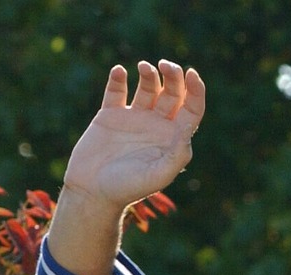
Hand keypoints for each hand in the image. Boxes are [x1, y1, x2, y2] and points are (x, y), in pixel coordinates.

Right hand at [62, 59, 205, 215]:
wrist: (94, 192)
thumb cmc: (129, 188)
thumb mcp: (159, 174)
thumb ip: (176, 154)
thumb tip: (187, 130)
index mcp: (173, 138)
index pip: (192, 109)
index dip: (196, 91)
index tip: (192, 74)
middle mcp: (157, 125)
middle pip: (172, 93)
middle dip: (173, 76)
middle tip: (166, 65)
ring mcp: (134, 119)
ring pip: (148, 88)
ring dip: (149, 74)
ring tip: (145, 67)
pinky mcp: (109, 116)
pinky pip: (116, 91)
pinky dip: (118, 79)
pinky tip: (119, 72)